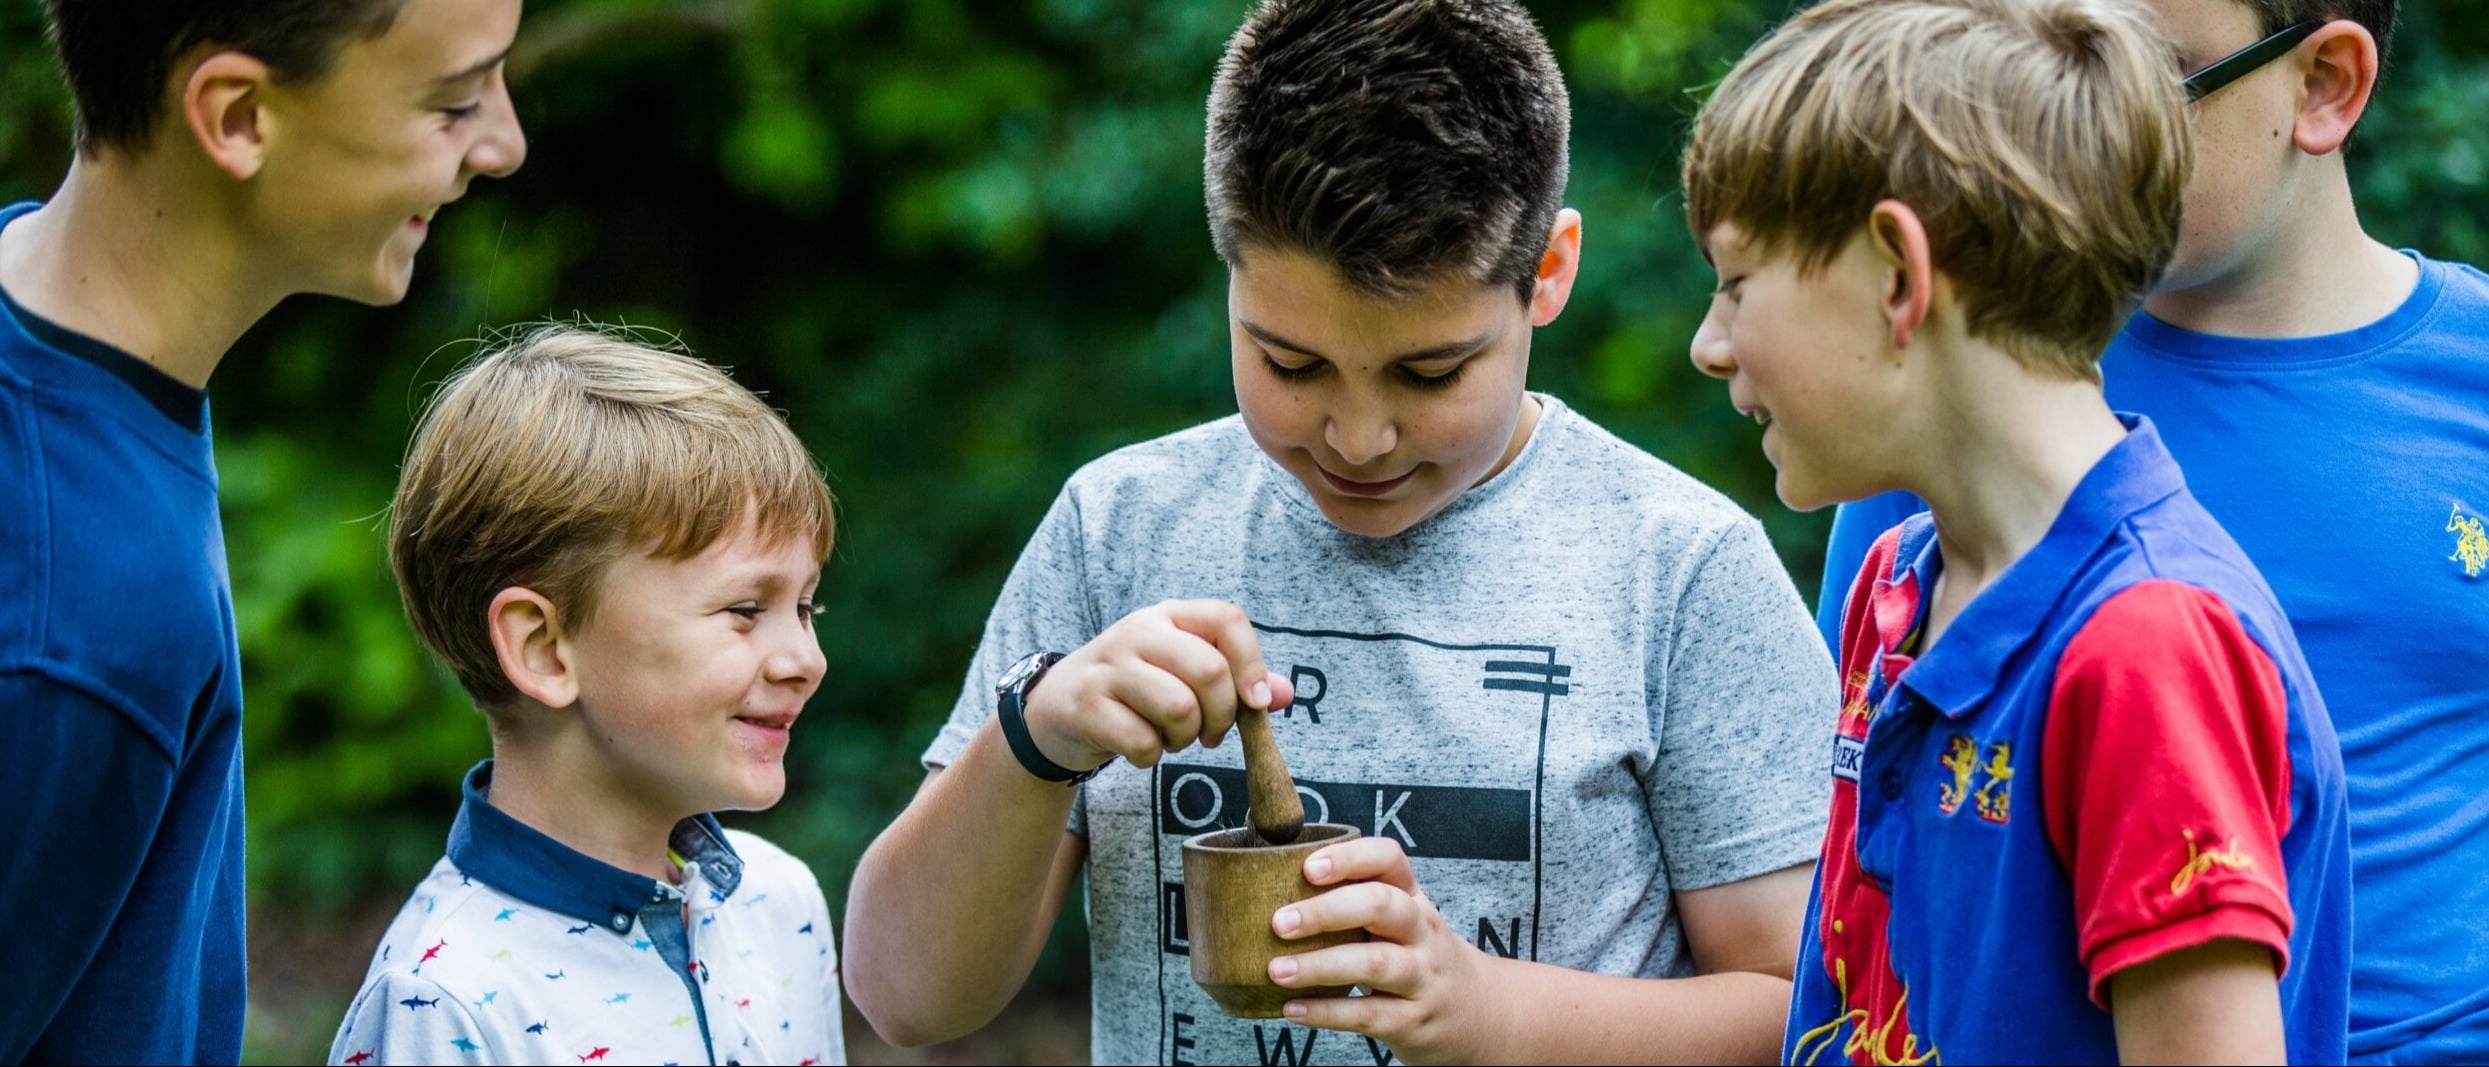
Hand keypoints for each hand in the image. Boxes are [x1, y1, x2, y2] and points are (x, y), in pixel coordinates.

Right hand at [1020, 599, 1293, 770]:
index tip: (1256, 704)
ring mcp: (1107, 666)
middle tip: (1209, 734)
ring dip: (1185, 738)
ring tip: (1171, 738)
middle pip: (1209, 671)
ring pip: (1178, 708)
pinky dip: (1150, 756)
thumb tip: (1284, 693)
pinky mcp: (1084, 704)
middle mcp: (1137, 631)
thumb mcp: (1181, 674)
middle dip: (1222, 716)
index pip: (1227, 619)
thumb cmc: (1134, 692)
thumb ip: (1235, 680)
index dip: (1252, 663)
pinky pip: (1142, 741)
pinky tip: (1139, 747)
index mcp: (1169, 615)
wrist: (1055, 710)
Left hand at [1267, 837, 1508, 1064]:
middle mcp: (1422, 931)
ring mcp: (1422, 977)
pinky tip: (1292, 1009)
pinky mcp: (1413, 1020)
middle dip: (1326, 911)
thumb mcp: (1402, 923)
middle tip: (1279, 922)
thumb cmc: (1418, 958)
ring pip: (1375, 963)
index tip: (1307, 867)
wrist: (1482, 1015)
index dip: (1348, 858)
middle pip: (1381, 905)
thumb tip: (1268, 892)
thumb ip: (1355, 906)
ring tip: (1277, 970)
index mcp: (1413, 898)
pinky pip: (1368, 1014)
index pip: (1389, 859)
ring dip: (1320, 966)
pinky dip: (1327, 1012)